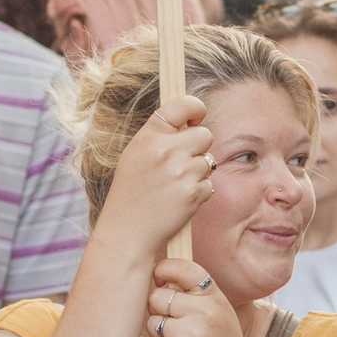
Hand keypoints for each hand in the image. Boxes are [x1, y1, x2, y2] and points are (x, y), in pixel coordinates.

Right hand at [95, 97, 213, 263]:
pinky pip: (209, 184)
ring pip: (208, 161)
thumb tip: (188, 122)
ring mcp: (181, 172)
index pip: (182, 105)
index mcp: (148, 137)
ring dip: (198, 174)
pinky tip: (178, 201)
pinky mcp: (193, 193)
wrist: (128, 232)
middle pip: (204, 134)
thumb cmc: (131, 194)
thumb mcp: (135, 156)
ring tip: (174, 187)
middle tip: (181, 164)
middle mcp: (165, 150)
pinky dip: (198, 193)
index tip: (196, 117)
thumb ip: (159, 137)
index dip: (195, 108)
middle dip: (199, 148)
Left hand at [143, 259, 259, 336]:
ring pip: (153, 322)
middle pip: (158, 297)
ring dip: (159, 335)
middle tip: (174, 327)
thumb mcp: (220, 315)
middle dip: (157, 311)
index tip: (157, 277)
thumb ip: (196, 296)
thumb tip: (158, 279)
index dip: (163, 269)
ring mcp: (193, 334)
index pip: (184, 268)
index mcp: (215, 298)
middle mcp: (206, 312)